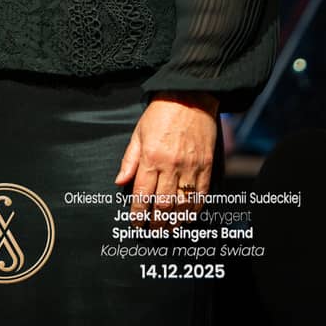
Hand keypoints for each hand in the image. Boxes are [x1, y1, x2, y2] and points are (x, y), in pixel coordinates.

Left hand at [115, 91, 217, 226]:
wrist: (190, 96)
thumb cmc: (161, 113)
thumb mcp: (138, 133)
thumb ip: (129, 160)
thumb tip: (120, 182)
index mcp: (151, 157)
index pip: (142, 194)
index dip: (138, 213)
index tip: (136, 222)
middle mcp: (171, 165)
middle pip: (163, 204)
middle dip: (156, 222)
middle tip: (152, 229)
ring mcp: (191, 166)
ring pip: (183, 204)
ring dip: (175, 221)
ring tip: (168, 227)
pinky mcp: (206, 166)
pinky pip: (200, 195)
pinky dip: (194, 210)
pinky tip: (187, 216)